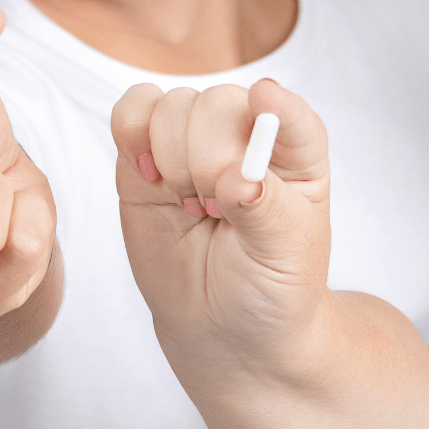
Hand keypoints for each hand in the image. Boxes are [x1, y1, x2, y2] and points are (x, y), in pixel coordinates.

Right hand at [110, 79, 330, 368]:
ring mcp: (191, 143)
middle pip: (217, 104)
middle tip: (216, 212)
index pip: (293, 115)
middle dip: (208, 160)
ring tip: (192, 207)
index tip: (263, 102)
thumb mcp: (283, 256)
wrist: (223, 325)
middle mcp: (244, 136)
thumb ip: (263, 210)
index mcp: (296, 155)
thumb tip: (235, 175)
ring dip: (173, 159)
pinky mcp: (145, 156)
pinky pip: (131, 113)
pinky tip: (150, 177)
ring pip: (171, 106)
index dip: (277, 105)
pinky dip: (132, 136)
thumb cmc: (269, 286)